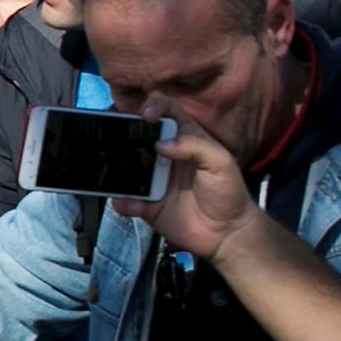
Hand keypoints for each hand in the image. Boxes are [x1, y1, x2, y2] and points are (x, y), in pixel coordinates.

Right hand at [114, 123, 253, 260]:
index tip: (146, 116)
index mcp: (184, 138)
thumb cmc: (228, 192)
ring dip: (116, 168)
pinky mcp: (147, 205)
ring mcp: (153, 180)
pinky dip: (124, 202)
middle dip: (123, 133)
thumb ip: (194, 146)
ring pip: (126, 167)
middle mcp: (165, 155)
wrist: (227, 233)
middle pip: (138, 135)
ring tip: (111, 171)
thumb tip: (160, 143)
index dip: (154, 106)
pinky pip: (127, 200)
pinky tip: (132, 205)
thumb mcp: (220, 162)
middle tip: (114, 137)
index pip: (167, 112)